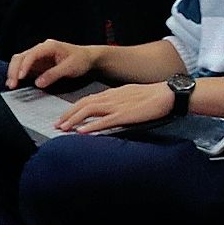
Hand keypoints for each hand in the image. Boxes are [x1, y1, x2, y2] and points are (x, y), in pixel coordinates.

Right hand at [7, 38, 100, 91]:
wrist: (87, 58)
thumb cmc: (81, 60)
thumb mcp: (70, 68)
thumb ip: (54, 74)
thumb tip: (38, 83)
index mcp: (49, 46)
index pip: (32, 54)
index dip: (24, 65)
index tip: (21, 77)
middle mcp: (41, 49)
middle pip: (21, 56)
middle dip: (14, 70)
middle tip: (12, 84)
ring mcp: (38, 56)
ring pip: (20, 61)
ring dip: (14, 72)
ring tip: (11, 85)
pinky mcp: (37, 64)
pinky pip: (23, 68)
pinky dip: (17, 74)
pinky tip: (14, 83)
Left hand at [61, 80, 178, 133]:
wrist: (167, 94)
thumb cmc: (152, 96)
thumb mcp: (130, 95)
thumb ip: (117, 101)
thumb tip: (108, 109)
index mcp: (113, 93)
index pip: (87, 99)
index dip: (73, 108)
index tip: (64, 117)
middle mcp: (111, 97)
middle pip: (83, 104)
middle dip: (68, 114)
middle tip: (57, 124)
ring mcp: (117, 106)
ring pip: (89, 110)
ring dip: (74, 120)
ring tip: (63, 128)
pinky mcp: (124, 115)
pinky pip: (104, 121)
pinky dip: (91, 126)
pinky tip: (82, 132)